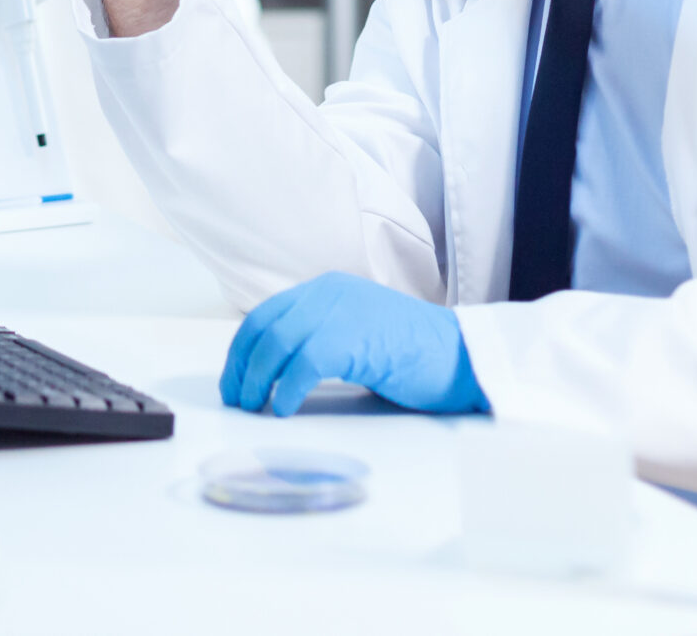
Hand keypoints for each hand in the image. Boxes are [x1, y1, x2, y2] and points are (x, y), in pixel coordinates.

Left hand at [221, 272, 489, 417]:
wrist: (462, 356)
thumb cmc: (414, 355)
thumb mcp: (358, 332)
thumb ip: (320, 337)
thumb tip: (275, 369)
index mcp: (328, 289)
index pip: (266, 315)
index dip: (241, 350)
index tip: (233, 380)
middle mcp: (330, 292)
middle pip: (264, 328)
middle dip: (241, 366)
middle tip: (237, 398)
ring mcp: (344, 311)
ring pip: (278, 343)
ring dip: (257, 379)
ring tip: (255, 406)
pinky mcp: (357, 338)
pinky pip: (305, 362)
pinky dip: (287, 388)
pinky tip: (285, 408)